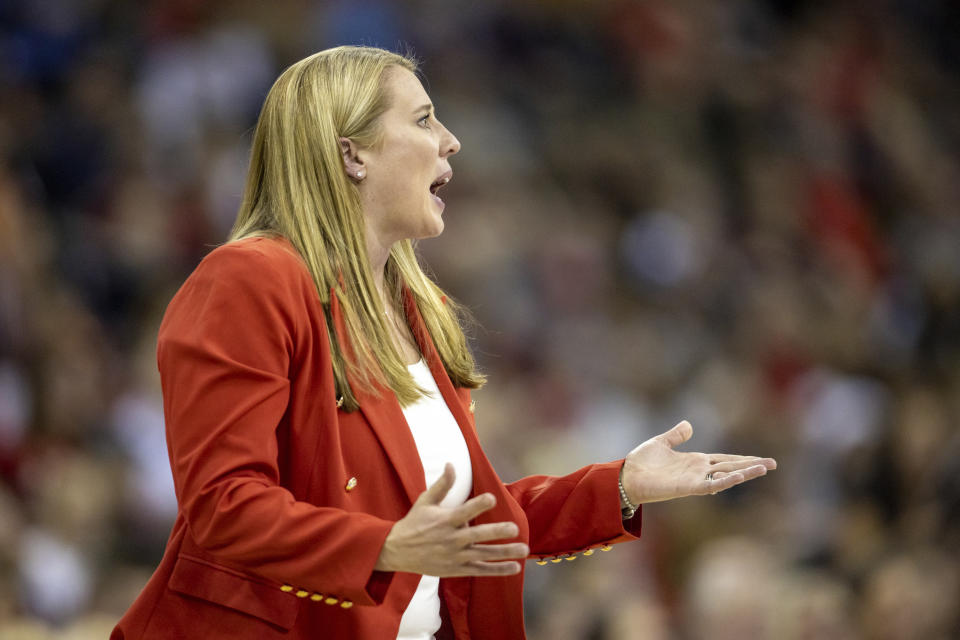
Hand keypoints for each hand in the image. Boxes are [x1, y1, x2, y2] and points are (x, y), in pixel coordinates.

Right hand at [375, 463, 528, 576]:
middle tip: (514, 529)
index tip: (492, 498)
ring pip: (484, 555)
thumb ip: (442, 485)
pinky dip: (498, 570)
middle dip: (497, 532)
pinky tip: (515, 567)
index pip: (465, 512)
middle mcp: (452, 539)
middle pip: (478, 536)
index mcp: (445, 520)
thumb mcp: (425, 501)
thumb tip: (451, 464)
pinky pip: (481, 570)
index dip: (478, 504)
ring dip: (505, 553)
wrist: (397, 551)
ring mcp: (456, 556)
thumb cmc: (414, 523)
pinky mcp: (457, 569)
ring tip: (523, 550)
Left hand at [621, 420, 775, 503]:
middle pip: (731, 466)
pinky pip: (711, 485)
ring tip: (765, 467)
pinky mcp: (688, 487)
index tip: (761, 459)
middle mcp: (699, 471)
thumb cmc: (641, 463)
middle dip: (751, 465)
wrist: (625, 476)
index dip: (742, 458)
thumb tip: (688, 425)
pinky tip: (740, 476)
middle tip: (774, 463)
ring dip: (745, 472)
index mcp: (695, 461)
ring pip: (726, 476)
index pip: (724, 459)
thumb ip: (676, 435)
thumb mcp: (661, 443)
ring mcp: (695, 480)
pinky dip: (726, 481)